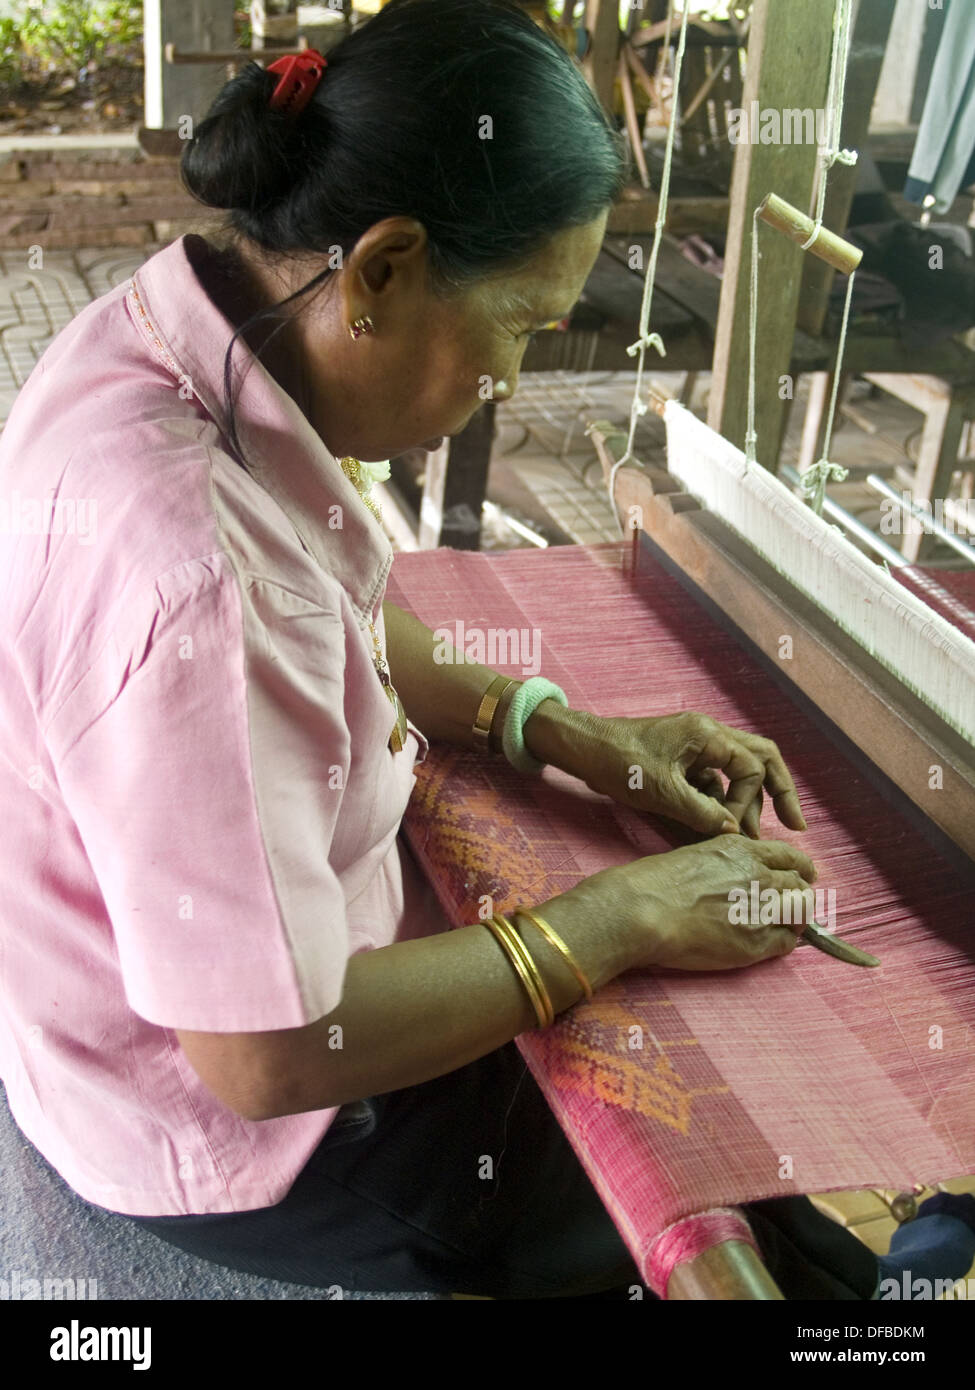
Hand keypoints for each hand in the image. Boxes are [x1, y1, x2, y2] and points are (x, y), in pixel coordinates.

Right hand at [550, 836, 817, 972]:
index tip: (801, 876)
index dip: (799, 869)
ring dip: (795, 918)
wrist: (643, 910)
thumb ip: (725, 862)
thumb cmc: (654, 882)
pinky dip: (785, 941)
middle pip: (800, 886)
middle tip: (792, 905)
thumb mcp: (695, 854)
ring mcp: (761, 909)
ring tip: (785, 925)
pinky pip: (787, 942)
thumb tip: (736, 876)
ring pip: (800, 912)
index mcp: (742, 850)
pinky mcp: (755, 943)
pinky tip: (772, 942)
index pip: (790, 856)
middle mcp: (758, 875)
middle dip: (799, 895)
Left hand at [561, 709, 806, 840]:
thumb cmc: (619, 762)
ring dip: (745, 801)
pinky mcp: (683, 760)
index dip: (753, 800)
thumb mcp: (662, 791)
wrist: (584, 749)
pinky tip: (718, 826)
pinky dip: (720, 801)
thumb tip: (734, 832)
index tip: (741, 830)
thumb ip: (701, 812)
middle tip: (795, 824)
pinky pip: (713, 780)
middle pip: (760, 758)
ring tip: (748, 836)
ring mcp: (697, 747)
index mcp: (708, 734)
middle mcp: (709, 735)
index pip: (753, 765)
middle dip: (778, 791)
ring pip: (737, 771)